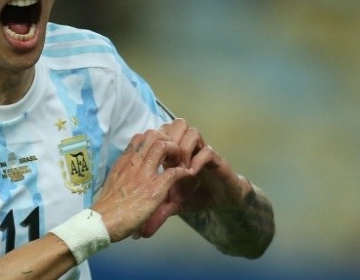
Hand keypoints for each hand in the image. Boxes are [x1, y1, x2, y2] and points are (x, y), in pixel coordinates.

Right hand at [91, 129, 192, 241]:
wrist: (102, 222)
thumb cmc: (106, 205)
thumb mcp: (113, 180)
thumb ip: (124, 171)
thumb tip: (131, 170)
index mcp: (124, 161)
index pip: (140, 136)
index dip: (155, 139)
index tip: (161, 151)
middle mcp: (134, 163)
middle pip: (153, 135)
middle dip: (168, 140)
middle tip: (173, 154)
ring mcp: (144, 176)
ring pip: (163, 146)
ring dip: (176, 152)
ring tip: (179, 163)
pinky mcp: (154, 190)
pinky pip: (173, 173)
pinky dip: (182, 172)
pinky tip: (185, 176)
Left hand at [138, 119, 246, 237]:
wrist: (221, 201)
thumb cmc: (195, 196)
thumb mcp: (172, 205)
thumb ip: (156, 214)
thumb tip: (138, 234)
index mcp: (174, 152)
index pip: (161, 132)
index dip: (154, 141)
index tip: (151, 160)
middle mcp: (188, 147)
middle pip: (175, 124)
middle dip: (169, 139)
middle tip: (165, 160)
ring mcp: (202, 150)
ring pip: (191, 131)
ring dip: (183, 148)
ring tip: (179, 168)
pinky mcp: (216, 159)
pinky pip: (208, 150)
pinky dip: (198, 160)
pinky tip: (191, 173)